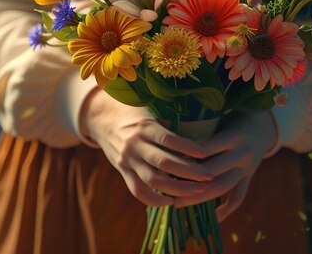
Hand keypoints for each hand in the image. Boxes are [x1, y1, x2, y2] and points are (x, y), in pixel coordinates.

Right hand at [82, 89, 213, 206]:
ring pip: (153, 180)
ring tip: (197, 191)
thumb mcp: (151, 111)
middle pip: (164, 163)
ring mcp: (127, 160)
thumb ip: (169, 122)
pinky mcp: (123, 171)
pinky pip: (138, 191)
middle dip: (189, 172)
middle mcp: (135, 144)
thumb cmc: (135, 113)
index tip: (204, 155)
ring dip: (177, 189)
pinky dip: (155, 200)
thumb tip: (199, 131)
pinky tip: (172, 201)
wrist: (103, 119)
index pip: (168, 139)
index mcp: (144, 127)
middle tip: (208, 176)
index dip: (187, 148)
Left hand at [174, 111, 276, 221]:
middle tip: (165, 187)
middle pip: (213, 172)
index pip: (206, 150)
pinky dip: (226, 210)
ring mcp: (248, 169)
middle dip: (188, 181)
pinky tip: (211, 218)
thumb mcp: (220, 116)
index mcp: (234, 136)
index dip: (185, 157)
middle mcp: (242, 154)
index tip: (164, 162)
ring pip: (223, 187)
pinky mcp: (249, 178)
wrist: (263, 125)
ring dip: (200, 197)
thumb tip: (168, 135)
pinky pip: (238, 197)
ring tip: (179, 203)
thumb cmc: (233, 116)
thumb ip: (201, 127)